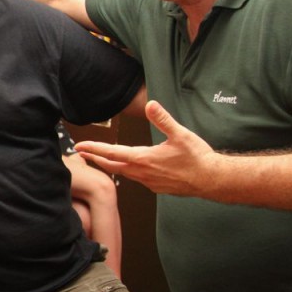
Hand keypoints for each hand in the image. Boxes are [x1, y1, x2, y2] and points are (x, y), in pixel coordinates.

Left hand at [75, 100, 215, 196]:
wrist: (212, 180)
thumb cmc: (197, 158)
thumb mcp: (180, 134)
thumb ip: (163, 119)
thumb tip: (151, 104)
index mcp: (144, 159)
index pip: (112, 153)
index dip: (94, 149)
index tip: (79, 147)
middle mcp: (142, 173)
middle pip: (112, 165)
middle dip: (96, 159)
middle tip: (82, 154)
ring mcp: (149, 182)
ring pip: (124, 173)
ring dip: (110, 165)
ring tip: (101, 159)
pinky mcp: (157, 187)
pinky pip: (137, 178)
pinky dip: (127, 171)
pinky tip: (130, 168)